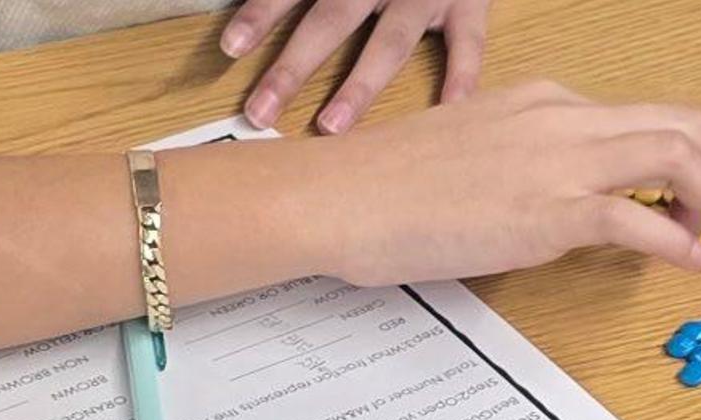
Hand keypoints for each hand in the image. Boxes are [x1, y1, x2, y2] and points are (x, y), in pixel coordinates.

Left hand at [221, 0, 490, 133]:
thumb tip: (253, 10)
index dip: (261, 14)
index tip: (231, 47)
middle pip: (331, 20)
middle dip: (294, 67)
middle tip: (261, 111)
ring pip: (390, 42)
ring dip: (359, 86)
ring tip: (330, 127)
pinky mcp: (469, 2)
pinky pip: (467, 44)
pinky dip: (461, 78)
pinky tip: (446, 112)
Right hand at [268, 80, 700, 283]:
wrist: (343, 196)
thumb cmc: (388, 183)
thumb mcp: (472, 149)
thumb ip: (522, 161)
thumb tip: (551, 195)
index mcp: (542, 101)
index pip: (637, 114)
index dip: (674, 155)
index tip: (674, 193)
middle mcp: (562, 119)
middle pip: (681, 121)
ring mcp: (560, 162)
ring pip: (678, 153)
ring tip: (699, 236)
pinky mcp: (551, 212)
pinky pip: (643, 221)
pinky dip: (682, 244)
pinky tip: (689, 265)